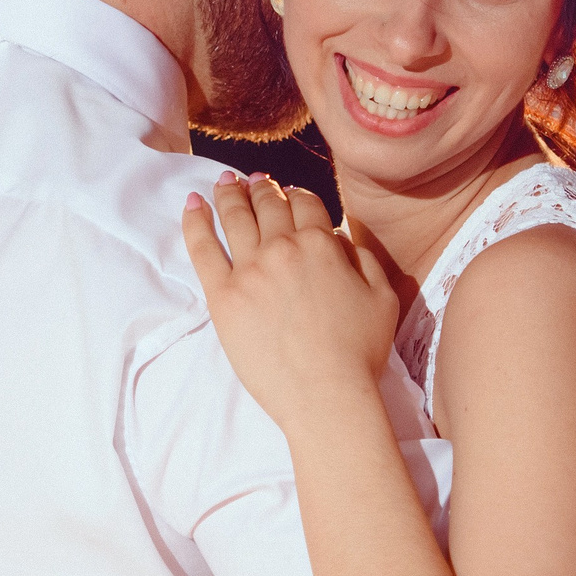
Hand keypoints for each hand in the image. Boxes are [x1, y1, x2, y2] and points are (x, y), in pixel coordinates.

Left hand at [182, 174, 399, 434]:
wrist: (326, 394)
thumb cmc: (360, 352)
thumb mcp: (382, 296)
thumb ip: (363, 257)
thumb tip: (340, 236)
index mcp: (321, 244)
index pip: (305, 203)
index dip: (297, 195)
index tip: (290, 193)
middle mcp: (283, 248)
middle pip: (267, 204)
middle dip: (261, 188)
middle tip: (254, 181)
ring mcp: (249, 270)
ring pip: (235, 217)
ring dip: (229, 194)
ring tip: (224, 183)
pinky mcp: (223, 296)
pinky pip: (202, 247)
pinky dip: (195, 220)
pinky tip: (193, 204)